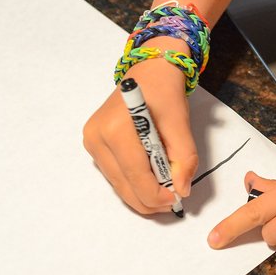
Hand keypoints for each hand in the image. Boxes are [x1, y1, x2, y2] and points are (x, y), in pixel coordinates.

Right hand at [82, 55, 198, 214]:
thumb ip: (184, 158)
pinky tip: (151, 181)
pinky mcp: (93, 146)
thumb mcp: (180, 123)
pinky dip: (133, 182)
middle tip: (173, 203)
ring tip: (165, 192)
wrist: (150, 72)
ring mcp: (91, 142)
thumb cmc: (165, 94)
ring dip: (141, 193)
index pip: (135, 173)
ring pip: (117, 183)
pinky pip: (114, 174)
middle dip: (148, 199)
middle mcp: (97, 137)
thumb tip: (182, 189)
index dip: (155, 193)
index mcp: (115, 128)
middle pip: (123, 183)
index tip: (175, 201)